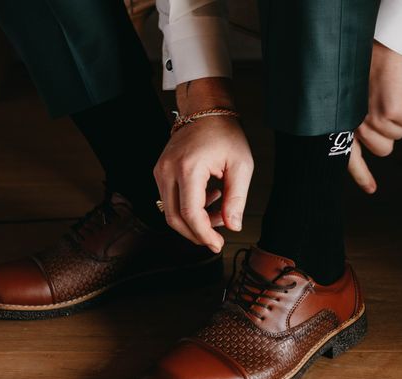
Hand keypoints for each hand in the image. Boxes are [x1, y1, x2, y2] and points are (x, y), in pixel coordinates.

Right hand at [153, 78, 253, 252]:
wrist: (206, 110)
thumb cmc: (225, 133)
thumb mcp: (241, 165)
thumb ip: (237, 199)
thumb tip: (232, 226)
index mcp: (188, 168)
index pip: (190, 214)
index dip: (204, 235)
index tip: (217, 244)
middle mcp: (167, 171)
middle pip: (174, 219)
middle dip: (196, 234)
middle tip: (216, 238)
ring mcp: (160, 171)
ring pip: (170, 212)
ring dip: (194, 221)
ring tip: (219, 209)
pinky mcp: (160, 172)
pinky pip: (170, 200)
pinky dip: (188, 208)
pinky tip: (209, 197)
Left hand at [349, 41, 401, 192]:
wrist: (375, 47)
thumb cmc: (364, 70)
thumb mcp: (353, 100)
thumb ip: (358, 119)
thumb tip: (372, 136)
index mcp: (343, 124)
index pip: (349, 158)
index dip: (361, 175)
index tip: (371, 189)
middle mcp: (355, 126)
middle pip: (383, 150)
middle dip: (390, 132)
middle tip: (386, 111)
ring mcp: (372, 120)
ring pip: (397, 137)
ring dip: (400, 119)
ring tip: (391, 97)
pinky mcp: (390, 112)